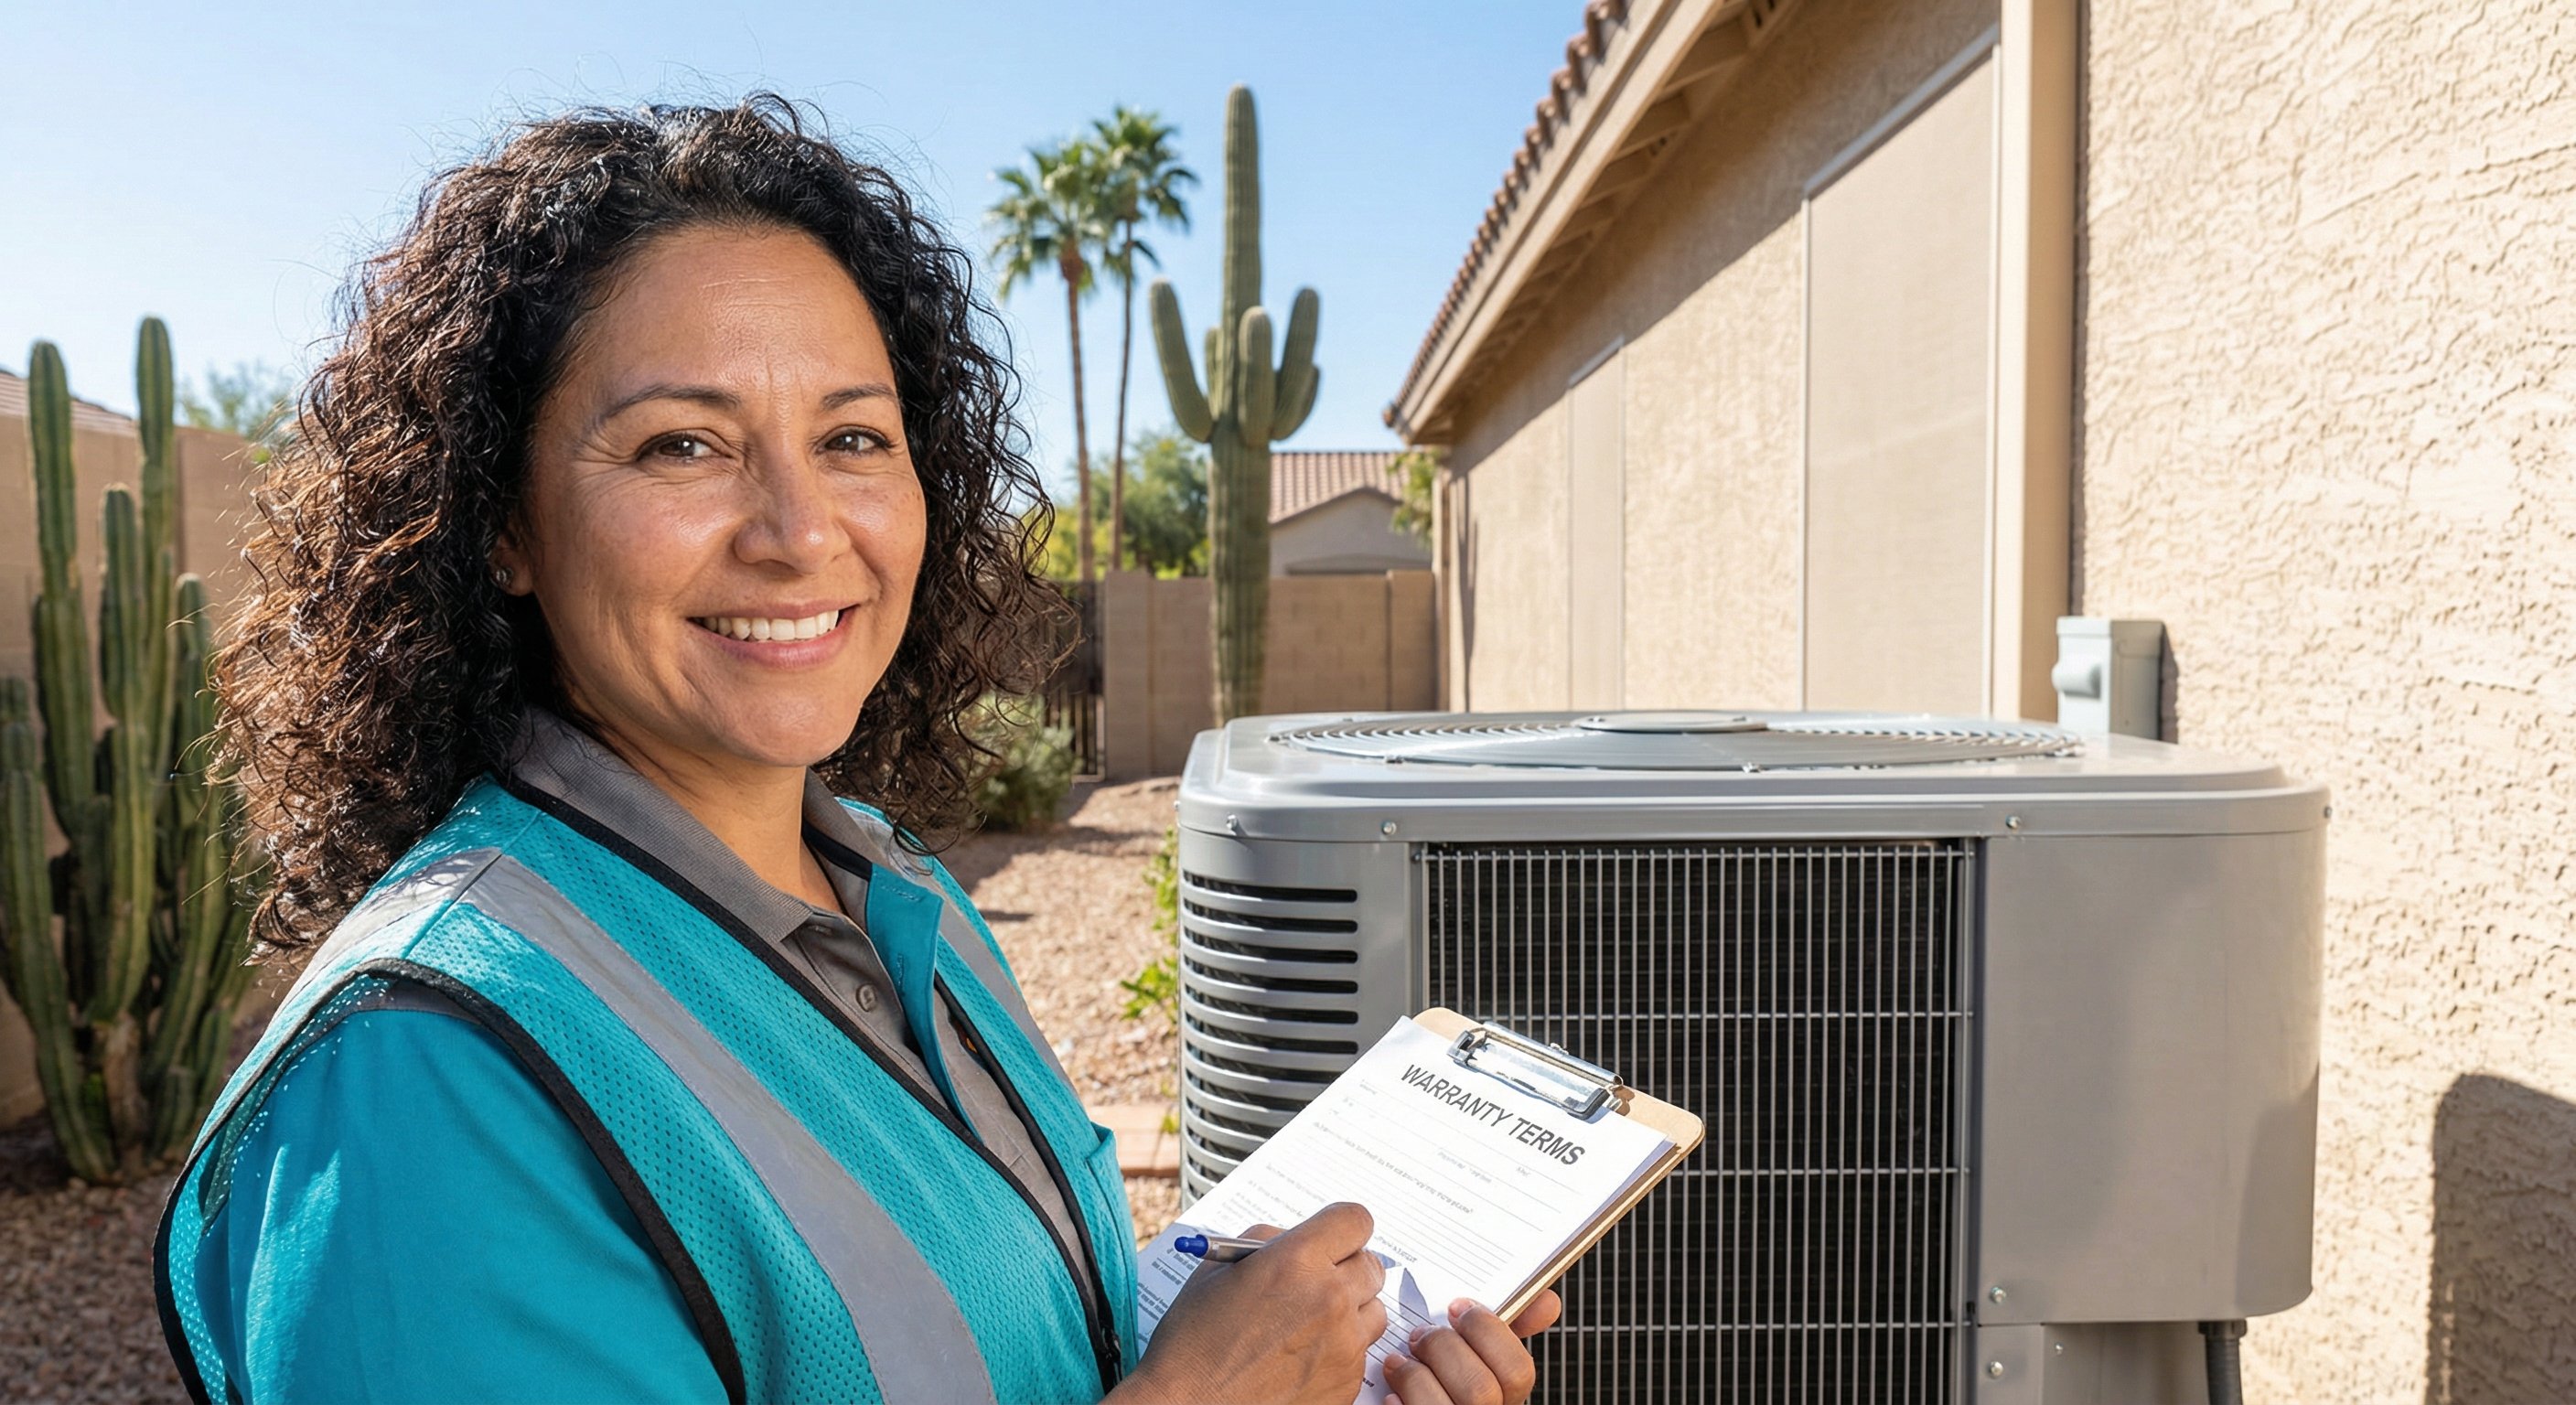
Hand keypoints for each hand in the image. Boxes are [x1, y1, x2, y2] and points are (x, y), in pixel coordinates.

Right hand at [1117, 1203, 1389, 1404]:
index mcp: (1296, 1262)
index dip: (1342, 1227)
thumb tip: (1295, 1237)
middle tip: (1318, 1282)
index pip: (1355, 1220)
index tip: (1334, 1237)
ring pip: (1374, 1311)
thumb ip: (1266, 1242)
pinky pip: (1361, 1354)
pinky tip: (1300, 1359)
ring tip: (1307, 1325)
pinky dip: (1339, 1351)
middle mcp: (1329, 1299)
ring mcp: (1343, 1346)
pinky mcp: (1347, 1384)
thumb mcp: (1217, 1271)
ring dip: (1351, 1311)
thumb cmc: (1192, 1346)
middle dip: (1348, 1268)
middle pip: (1371, 1265)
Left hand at [1381, 1292, 1561, 1404]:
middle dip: (1443, 1349)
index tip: (1457, 1306)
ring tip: (1398, 1362)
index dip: (1488, 1333)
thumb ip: (1503, 1327)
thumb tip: (1546, 1301)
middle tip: (1419, 1335)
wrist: (1397, 1400)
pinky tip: (1391, 1392)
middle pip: (1481, 1390)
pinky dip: (1399, 1402)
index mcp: (1503, 1396)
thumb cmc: (1439, 1376)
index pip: (1519, 1371)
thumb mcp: (1473, 1351)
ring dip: (1415, 1376)